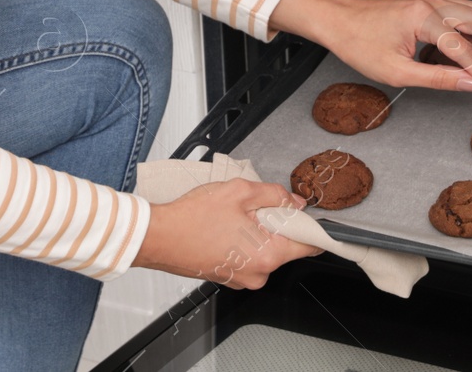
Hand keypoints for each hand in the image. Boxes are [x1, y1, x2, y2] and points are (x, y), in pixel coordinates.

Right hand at [133, 179, 322, 287]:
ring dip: (258, 232)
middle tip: (255, 207)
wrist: (159, 237)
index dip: (313, 227)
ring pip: (265, 250)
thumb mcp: (239, 192)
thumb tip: (294, 200)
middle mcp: (258, 273)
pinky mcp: (229, 277)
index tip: (310, 216)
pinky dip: (243, 241)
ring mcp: (242, 279)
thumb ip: (274, 194)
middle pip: (285, 246)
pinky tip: (225, 228)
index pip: (309, 246)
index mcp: (267, 255)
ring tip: (233, 217)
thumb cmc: (192, 218)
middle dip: (276, 224)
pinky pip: (248, 257)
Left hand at [269, 0, 471, 96]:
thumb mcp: (396, 72)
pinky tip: (447, 51)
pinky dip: (465, 31)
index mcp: (423, 19)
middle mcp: (431, 3)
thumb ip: (438, 78)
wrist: (335, 19)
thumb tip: (470, 84)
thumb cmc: (357, 43)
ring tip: (464, 64)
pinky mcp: (426, 2)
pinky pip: (460, 11)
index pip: (467, 50)